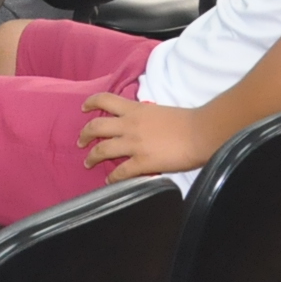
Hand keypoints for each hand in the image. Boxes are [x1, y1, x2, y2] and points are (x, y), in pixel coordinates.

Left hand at [77, 95, 212, 180]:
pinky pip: (120, 172)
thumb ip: (144, 117)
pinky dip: (112, 178)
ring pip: (102, 150)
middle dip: (85, 134)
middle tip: (80, 141)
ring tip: (87, 162)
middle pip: (96, 126)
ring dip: (92, 157)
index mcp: (135, 109)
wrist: (200, 133)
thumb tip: (140, 125)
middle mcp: (129, 125)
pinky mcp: (142, 162)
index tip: (84, 108)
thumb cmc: (186, 121)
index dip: (91, 103)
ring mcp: (133, 144)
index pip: (105, 99)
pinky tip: (109, 181)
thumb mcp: (158, 112)